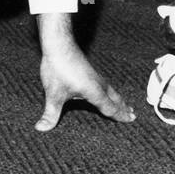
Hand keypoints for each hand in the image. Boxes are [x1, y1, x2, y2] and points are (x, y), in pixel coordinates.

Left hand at [34, 13, 134, 130]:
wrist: (59, 44)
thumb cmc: (58, 68)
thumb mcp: (53, 94)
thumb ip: (50, 113)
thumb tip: (41, 128)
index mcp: (93, 91)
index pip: (110, 107)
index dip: (120, 115)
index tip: (131, 119)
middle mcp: (97, 84)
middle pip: (114, 98)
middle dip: (123, 107)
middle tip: (133, 114)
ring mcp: (94, 76)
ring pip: (110, 90)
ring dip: (118, 98)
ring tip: (124, 104)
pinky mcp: (89, 71)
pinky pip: (105, 84)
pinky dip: (110, 91)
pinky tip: (105, 90)